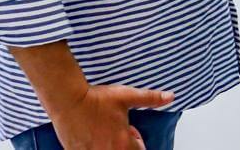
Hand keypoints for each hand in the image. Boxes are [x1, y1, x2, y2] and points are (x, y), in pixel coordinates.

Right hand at [51, 84, 174, 149]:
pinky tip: (91, 136)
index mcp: (123, 143)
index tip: (131, 131)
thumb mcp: (128, 96)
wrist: (69, 100)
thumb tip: (170, 97)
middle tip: (116, 131)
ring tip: (103, 133)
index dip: (136, 141)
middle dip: (123, 145)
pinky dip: (94, 147)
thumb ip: (151, 98)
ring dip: (109, 146)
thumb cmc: (96, 99)